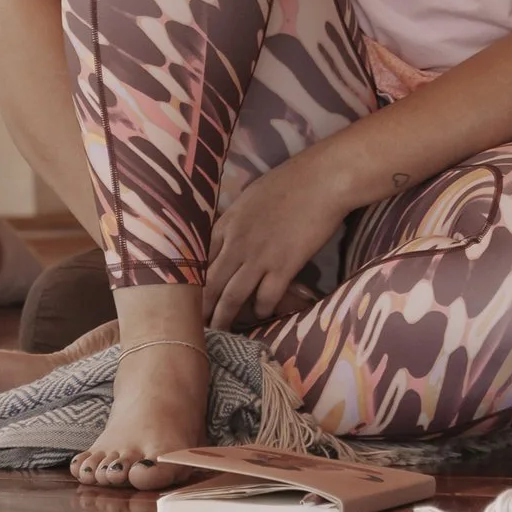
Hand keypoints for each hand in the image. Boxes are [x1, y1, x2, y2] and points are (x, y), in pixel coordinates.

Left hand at [203, 145, 355, 331]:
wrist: (324, 180)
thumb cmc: (291, 180)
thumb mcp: (251, 196)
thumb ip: (237, 219)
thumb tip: (231, 233)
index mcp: (226, 223)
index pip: (198, 260)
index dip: (191, 281)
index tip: (187, 296)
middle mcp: (236, 243)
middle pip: (210, 284)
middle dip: (201, 308)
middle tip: (195, 325)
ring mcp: (259, 257)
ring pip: (232, 296)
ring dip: (225, 317)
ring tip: (221, 332)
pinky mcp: (284, 267)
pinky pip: (266, 297)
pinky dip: (263, 309)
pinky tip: (263, 313)